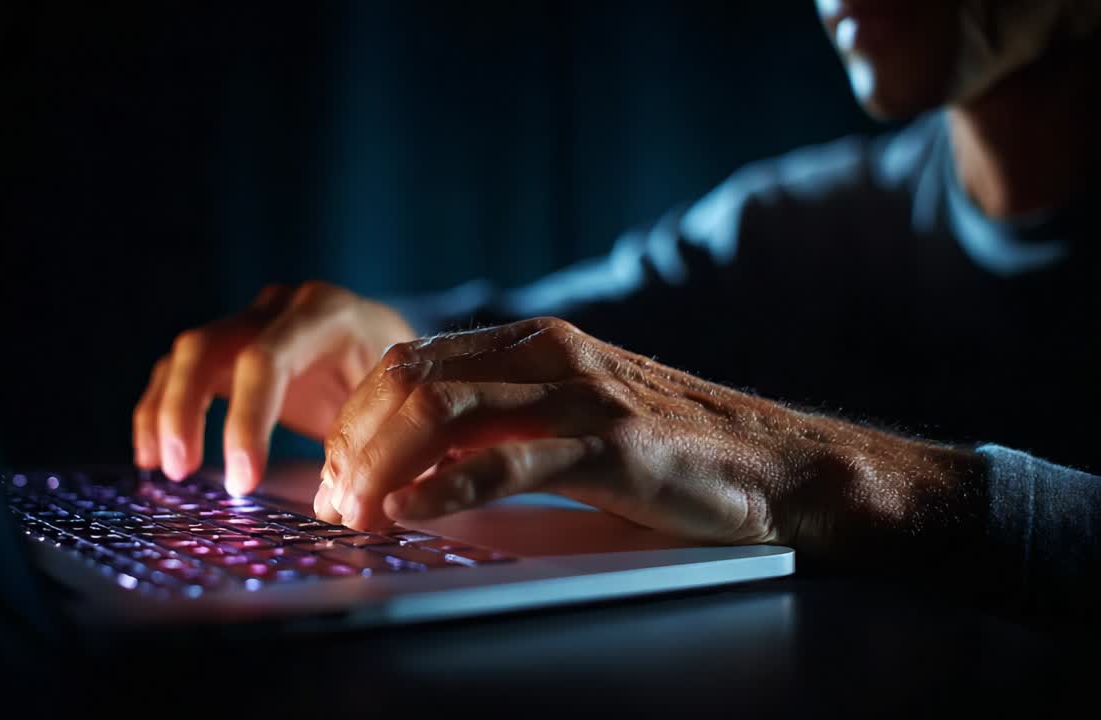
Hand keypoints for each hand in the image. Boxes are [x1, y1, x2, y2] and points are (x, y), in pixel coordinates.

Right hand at [132, 281, 415, 495]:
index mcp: (329, 315)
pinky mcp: (233, 346)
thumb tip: (344, 508)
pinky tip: (153, 455)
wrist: (408, 353)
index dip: (247, 420)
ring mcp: (252, 322)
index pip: (267, 358)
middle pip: (210, 345)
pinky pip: (180, 371)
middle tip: (181, 471)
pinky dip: (160, 410)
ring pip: (187, 355)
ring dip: (166, 411)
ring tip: (162, 469)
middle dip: (187, 410)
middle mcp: (282, 309)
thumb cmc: (407, 386)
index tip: (243, 481)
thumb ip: (376, 447)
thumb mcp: (404, 406)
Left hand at [316, 317, 984, 557]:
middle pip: (414, 384)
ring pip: (445, 416)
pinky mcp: (611, 448)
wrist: (777, 462)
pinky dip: (444, 493)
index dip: (357, 415)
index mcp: (537, 342)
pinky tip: (410, 516)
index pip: (412, 361)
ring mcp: (582, 397)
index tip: (333, 469)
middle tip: (333, 502)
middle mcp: (553, 356)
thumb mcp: (577, 412)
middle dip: (355, 445)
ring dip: (383, 467)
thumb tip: (419, 456)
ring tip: (357, 514)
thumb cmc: (671, 447)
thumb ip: (507, 417)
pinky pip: (506, 464)